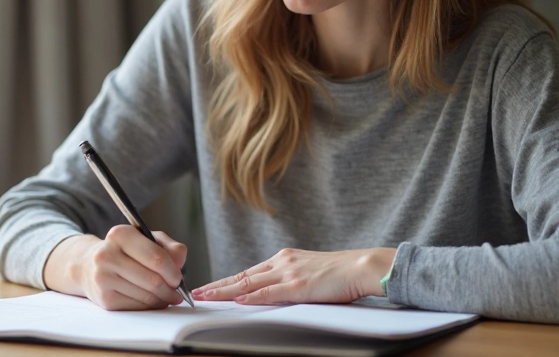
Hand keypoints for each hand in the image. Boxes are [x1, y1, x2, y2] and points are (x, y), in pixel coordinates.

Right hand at [43, 226, 187, 310]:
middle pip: (153, 280)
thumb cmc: (125, 251)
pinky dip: (149, 306)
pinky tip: (151, 300)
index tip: (178, 278)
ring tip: (166, 296)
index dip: (173, 272)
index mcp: (120, 234)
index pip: (157, 258)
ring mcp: (103, 278)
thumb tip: (179, 264)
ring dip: (162, 299)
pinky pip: (137, 307)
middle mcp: (107, 255)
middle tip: (176, 292)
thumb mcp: (147, 240)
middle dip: (171, 289)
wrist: (89, 266)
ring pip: (147, 296)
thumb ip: (169, 247)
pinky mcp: (104, 299)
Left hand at [191, 247, 395, 304]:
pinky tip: (236, 300)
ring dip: (225, 291)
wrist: (361, 266)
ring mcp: (288, 273)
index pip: (249, 272)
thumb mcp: (309, 272)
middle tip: (197, 292)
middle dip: (218, 285)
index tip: (211, 286)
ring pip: (248, 284)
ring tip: (206, 296)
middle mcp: (282, 262)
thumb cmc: (340, 273)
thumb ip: (290, 279)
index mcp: (284, 258)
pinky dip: (251, 297)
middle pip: (242, 276)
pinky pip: (269, 293)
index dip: (227, 280)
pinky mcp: (298, 286)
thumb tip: (276, 292)